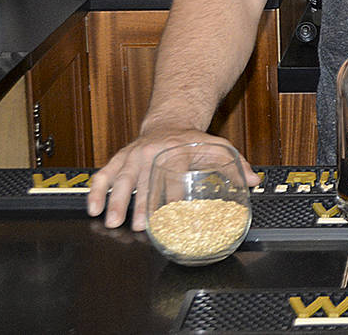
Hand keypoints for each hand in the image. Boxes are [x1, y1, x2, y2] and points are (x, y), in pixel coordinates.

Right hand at [86, 128, 260, 230]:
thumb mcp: (218, 147)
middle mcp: (153, 152)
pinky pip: (104, 173)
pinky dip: (96, 190)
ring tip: (112, 220)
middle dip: (140, 204)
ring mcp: (134, 155)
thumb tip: (255, 180)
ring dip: (116, 200)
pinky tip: (93, 207)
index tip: (175, 218)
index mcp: (177, 150)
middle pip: (145, 179)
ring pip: (121, 177)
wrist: (170, 121)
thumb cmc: (193, 140)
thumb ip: (236, 164)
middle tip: (138, 226)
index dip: (174, 198)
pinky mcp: (120, 158)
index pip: (175, 176)